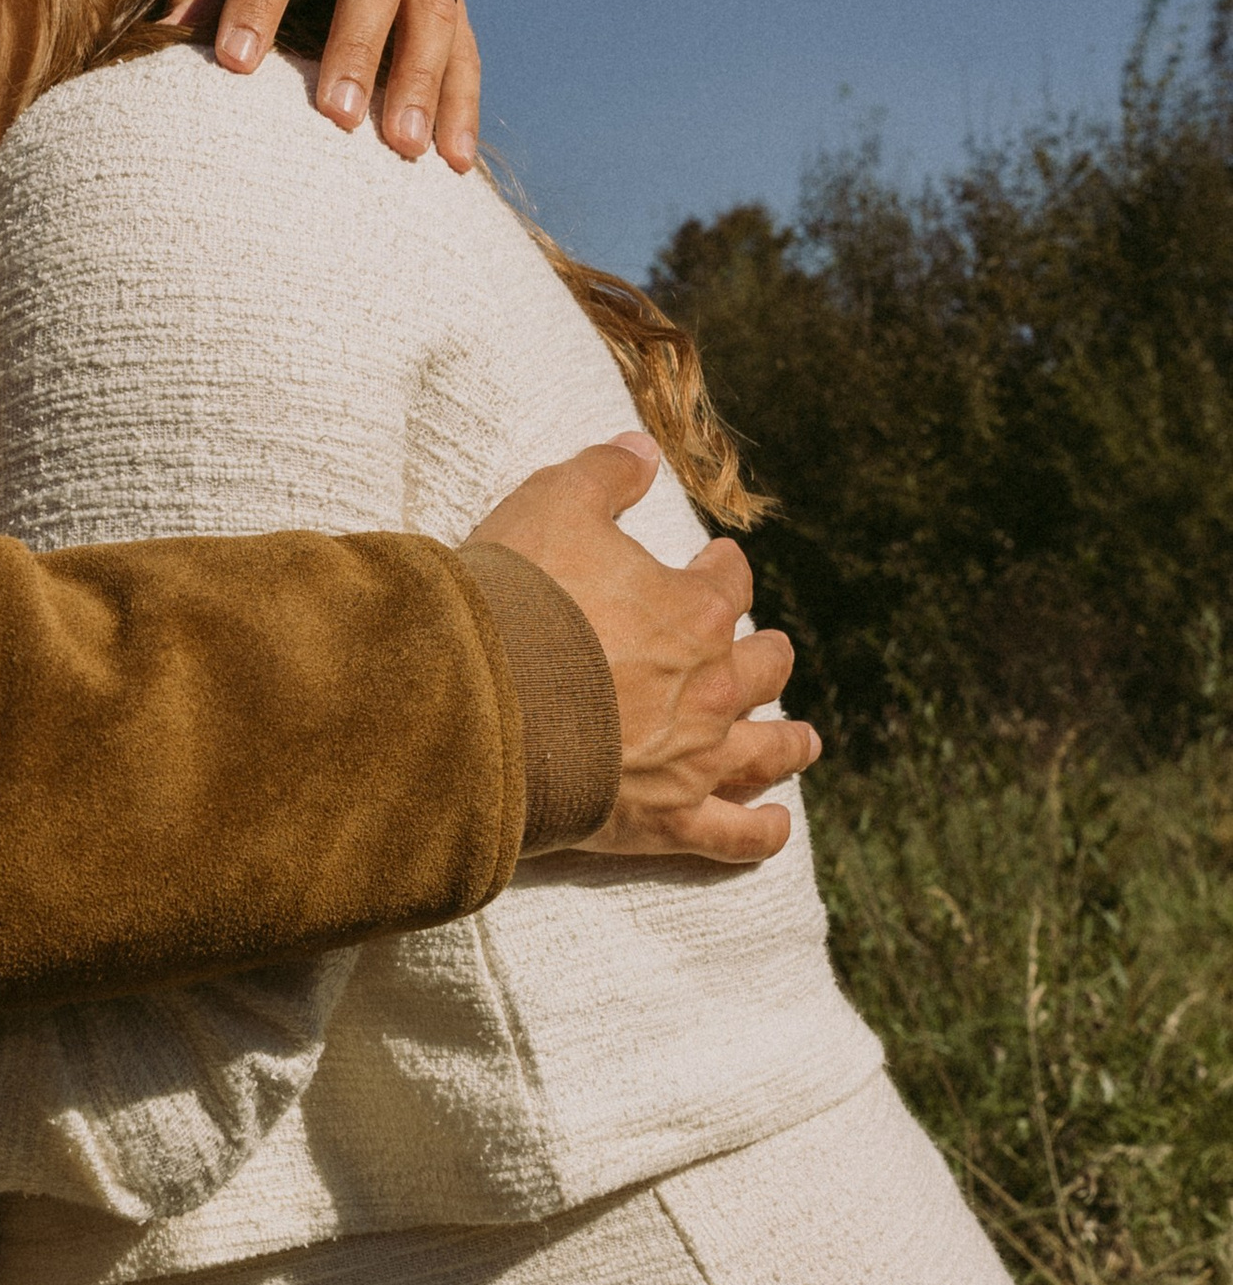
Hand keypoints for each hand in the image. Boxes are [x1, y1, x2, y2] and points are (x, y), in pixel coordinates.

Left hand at [166, 0, 480, 163]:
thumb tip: (161, 41)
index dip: (259, 3)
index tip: (234, 66)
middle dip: (356, 49)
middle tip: (337, 116)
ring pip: (434, 16)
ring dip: (421, 83)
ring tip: (403, 147)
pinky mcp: (456, 2)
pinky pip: (467, 54)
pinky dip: (461, 108)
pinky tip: (453, 161)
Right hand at [473, 435, 819, 863]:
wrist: (480, 702)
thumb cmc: (518, 600)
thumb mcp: (553, 504)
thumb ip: (605, 474)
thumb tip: (641, 449)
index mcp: (693, 610)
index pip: (727, 584)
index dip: (721, 571)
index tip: (715, 565)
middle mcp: (711, 686)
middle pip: (760, 666)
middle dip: (765, 655)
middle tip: (765, 651)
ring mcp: (693, 758)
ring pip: (762, 750)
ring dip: (787, 742)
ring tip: (803, 740)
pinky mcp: (664, 817)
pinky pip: (728, 834)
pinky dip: (758, 834)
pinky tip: (777, 829)